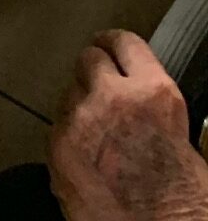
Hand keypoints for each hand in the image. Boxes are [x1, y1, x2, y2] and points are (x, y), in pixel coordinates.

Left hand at [49, 31, 207, 220]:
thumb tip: (131, 91)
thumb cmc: (182, 198)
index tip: (109, 49)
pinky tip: (88, 157)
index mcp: (154, 93)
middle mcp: (112, 97)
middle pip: (88, 59)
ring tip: (98, 135)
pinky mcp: (58, 147)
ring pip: (69, 93)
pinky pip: (58, 126)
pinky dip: (69, 136)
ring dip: (81, 106)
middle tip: (102, 93)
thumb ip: (149, 103)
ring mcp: (80, 121)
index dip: (114, 45)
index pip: (124, 43)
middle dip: (95, 74)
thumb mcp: (181, 136)